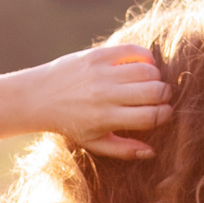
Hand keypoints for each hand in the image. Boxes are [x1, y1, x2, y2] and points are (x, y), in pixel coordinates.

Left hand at [0, 43, 172, 158]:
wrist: (39, 97)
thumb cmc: (70, 123)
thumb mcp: (93, 142)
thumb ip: (123, 150)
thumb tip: (152, 152)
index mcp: (106, 118)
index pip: (150, 116)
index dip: (164, 115)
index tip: (164, 113)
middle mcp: (105, 95)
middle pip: (154, 92)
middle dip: (164, 95)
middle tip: (161, 97)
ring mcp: (101, 73)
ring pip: (148, 70)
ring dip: (156, 76)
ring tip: (151, 82)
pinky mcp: (98, 54)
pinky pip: (134, 50)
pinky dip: (146, 56)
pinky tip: (144, 64)